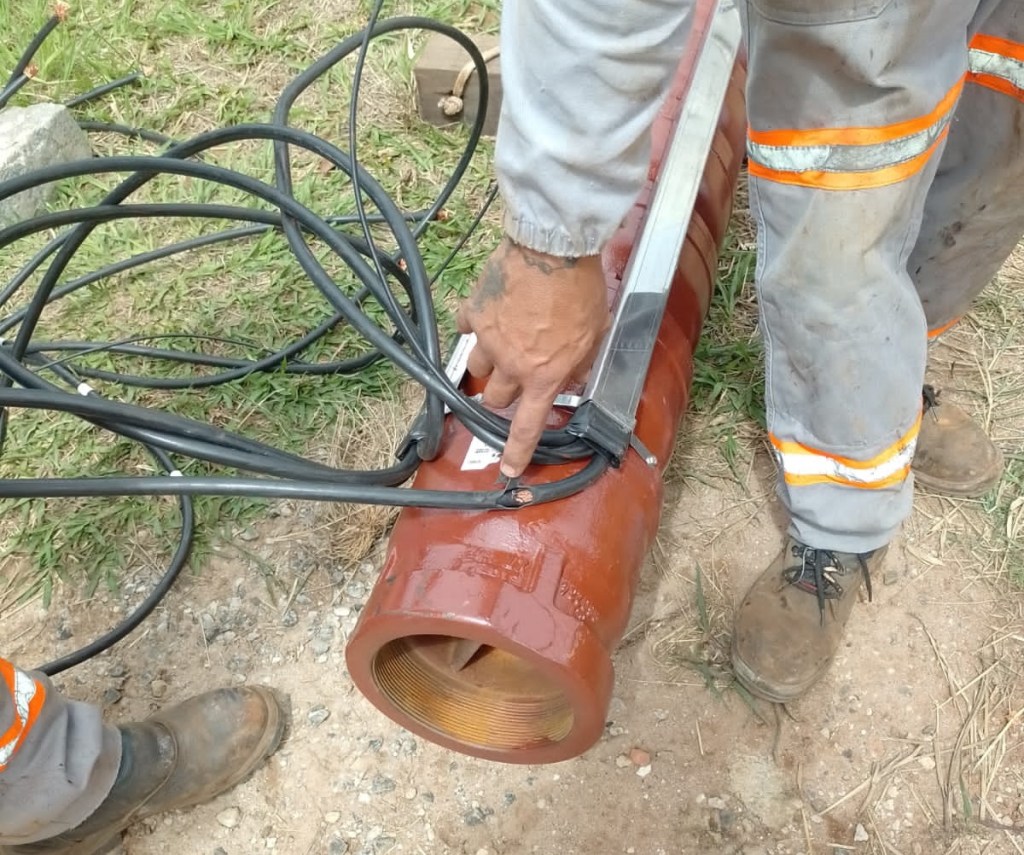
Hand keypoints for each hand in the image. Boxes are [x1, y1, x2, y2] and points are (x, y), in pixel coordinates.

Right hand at [456, 238, 609, 477]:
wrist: (553, 250)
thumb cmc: (581, 290)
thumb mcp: (593, 334)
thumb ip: (579, 362)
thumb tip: (571, 375)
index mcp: (545, 375)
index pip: (528, 425)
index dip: (516, 452)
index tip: (508, 469)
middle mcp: (512, 365)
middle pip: (495, 398)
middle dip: (503, 393)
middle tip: (513, 378)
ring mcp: (489, 339)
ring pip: (476, 367)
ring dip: (488, 362)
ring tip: (499, 345)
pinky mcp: (475, 312)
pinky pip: (467, 327)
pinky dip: (475, 324)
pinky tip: (489, 312)